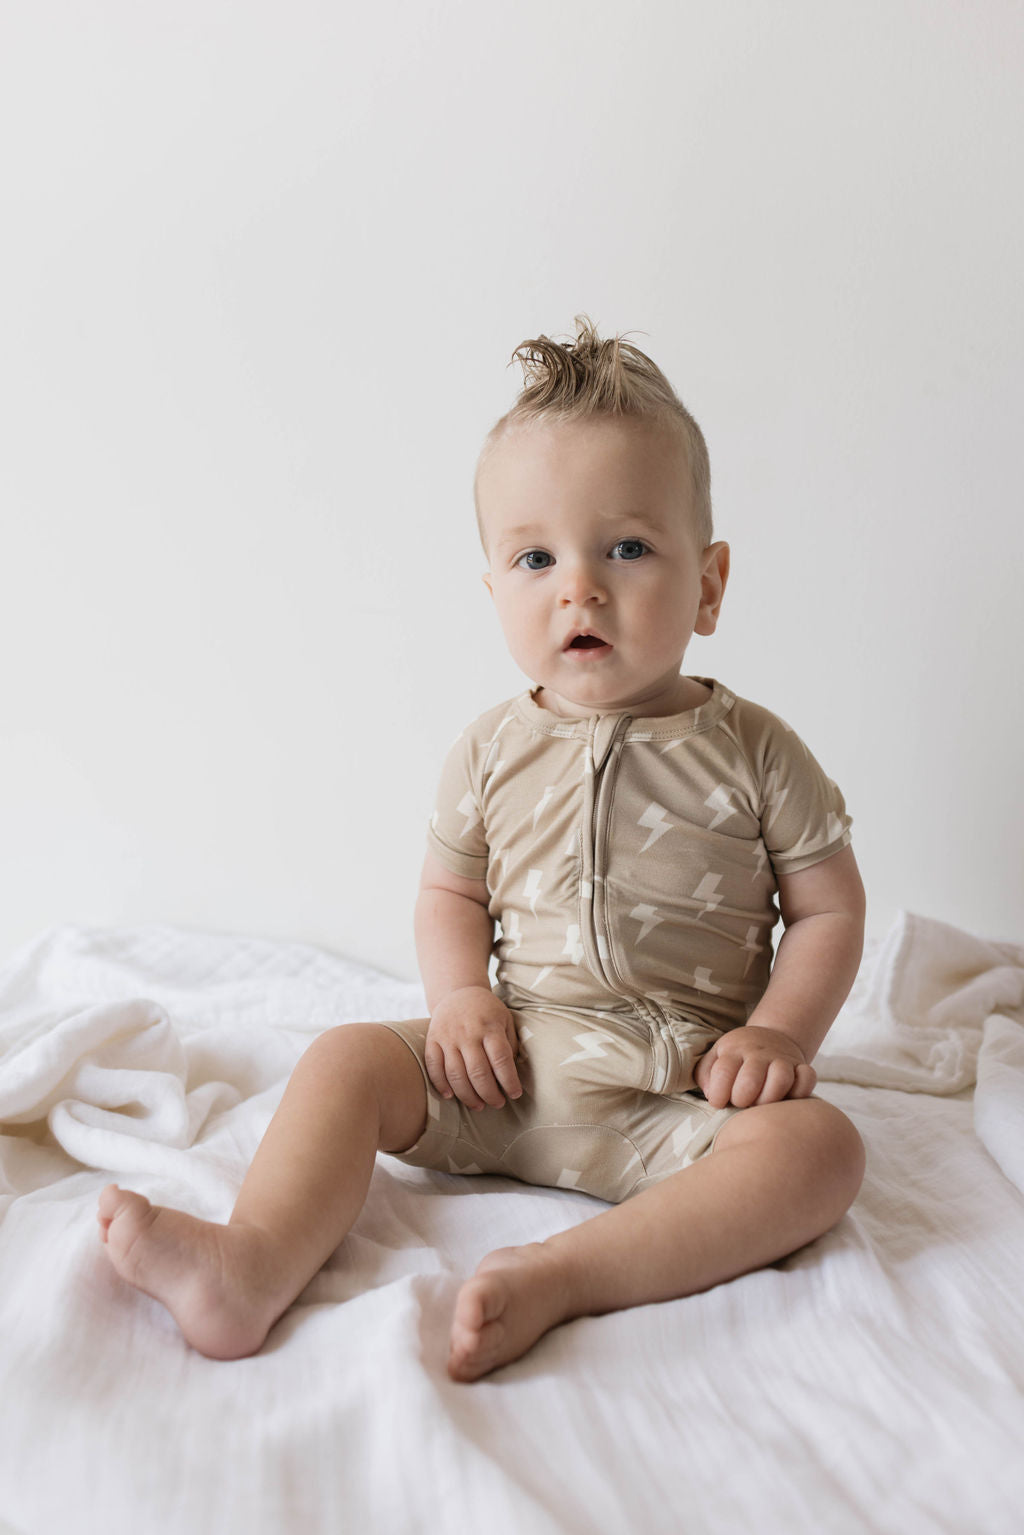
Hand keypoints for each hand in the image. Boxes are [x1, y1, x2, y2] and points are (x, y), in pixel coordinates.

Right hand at [425, 987, 522, 1111]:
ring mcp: (448, 1036)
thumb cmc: (487, 1011)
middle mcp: (468, 1032)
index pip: (501, 1059)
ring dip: (467, 1095)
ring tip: (479, 1106)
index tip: (515, 1094)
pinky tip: (450, 1096)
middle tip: (498, 1104)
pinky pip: (434, 1066)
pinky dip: (440, 1084)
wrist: (458, 992)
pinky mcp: (432, 1040)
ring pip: (455, 1074)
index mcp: (490, 1027)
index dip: (509, 1081)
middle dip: (489, 1094)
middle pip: (478, 1072)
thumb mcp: (505, 1020)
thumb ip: (510, 1044)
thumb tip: (512, 1074)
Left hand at [693, 1026, 815, 1108]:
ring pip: (781, 1078)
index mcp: (733, 1051)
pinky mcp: (801, 1065)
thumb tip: (712, 1094)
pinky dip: (800, 1090)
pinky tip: (788, 1097)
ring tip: (762, 1103)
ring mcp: (782, 1058)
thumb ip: (705, 1075)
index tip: (718, 1102)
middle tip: (741, 1103)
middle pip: (751, 1079)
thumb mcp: (715, 1058)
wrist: (769, 1038)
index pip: (723, 1072)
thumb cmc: (737, 1058)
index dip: (718, 1094)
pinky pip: (808, 1078)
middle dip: (742, 1098)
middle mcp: (758, 1053)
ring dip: (769, 1097)